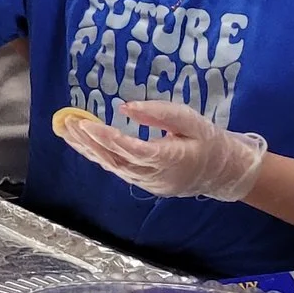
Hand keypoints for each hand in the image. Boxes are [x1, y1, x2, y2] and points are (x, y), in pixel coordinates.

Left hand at [57, 100, 267, 200]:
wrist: (226, 171)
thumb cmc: (209, 140)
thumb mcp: (190, 120)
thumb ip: (160, 112)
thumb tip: (125, 107)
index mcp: (171, 159)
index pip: (133, 149)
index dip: (107, 138)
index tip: (85, 124)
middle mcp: (156, 175)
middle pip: (116, 160)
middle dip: (89, 141)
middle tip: (67, 123)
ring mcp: (150, 183)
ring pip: (114, 167)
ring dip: (88, 149)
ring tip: (67, 131)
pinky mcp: (146, 184)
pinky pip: (118, 170)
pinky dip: (99, 156)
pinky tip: (83, 144)